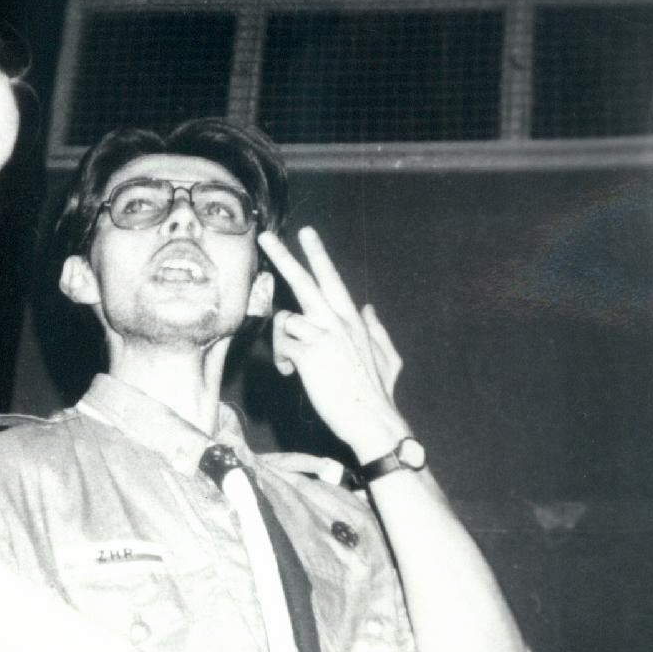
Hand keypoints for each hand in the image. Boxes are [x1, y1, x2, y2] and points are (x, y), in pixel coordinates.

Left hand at [259, 226, 406, 459]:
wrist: (372, 419)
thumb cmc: (377, 392)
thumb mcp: (387, 356)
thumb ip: (377, 329)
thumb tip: (370, 308)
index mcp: (353, 319)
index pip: (331, 278)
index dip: (318, 254)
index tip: (306, 232)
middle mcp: (337, 320)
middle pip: (303, 281)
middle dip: (282, 256)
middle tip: (265, 237)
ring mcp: (323, 334)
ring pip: (285, 320)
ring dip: (282, 343)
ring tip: (290, 364)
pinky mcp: (308, 352)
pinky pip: (282, 346)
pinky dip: (282, 361)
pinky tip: (291, 374)